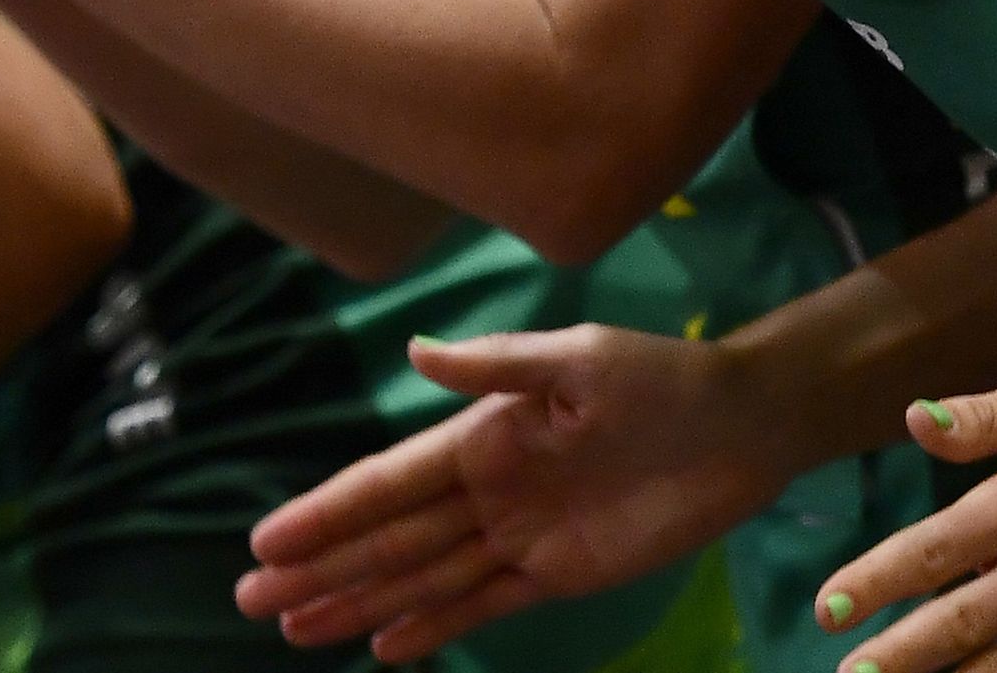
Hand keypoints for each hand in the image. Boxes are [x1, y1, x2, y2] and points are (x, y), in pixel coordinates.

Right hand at [237, 325, 797, 660]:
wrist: (743, 426)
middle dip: (322, 569)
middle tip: (253, 602)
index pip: (387, 481)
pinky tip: (384, 646)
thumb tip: (414, 352)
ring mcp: (518, 535)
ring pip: (422, 577)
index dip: (327, 514)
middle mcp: (486, 488)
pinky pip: (483, 605)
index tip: (266, 542)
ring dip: (361, 603)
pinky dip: (432, 625)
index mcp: (482, 435)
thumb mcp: (578, 359)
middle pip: (388, 538)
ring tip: (298, 632)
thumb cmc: (659, 379)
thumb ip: (497, 368)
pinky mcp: (558, 573)